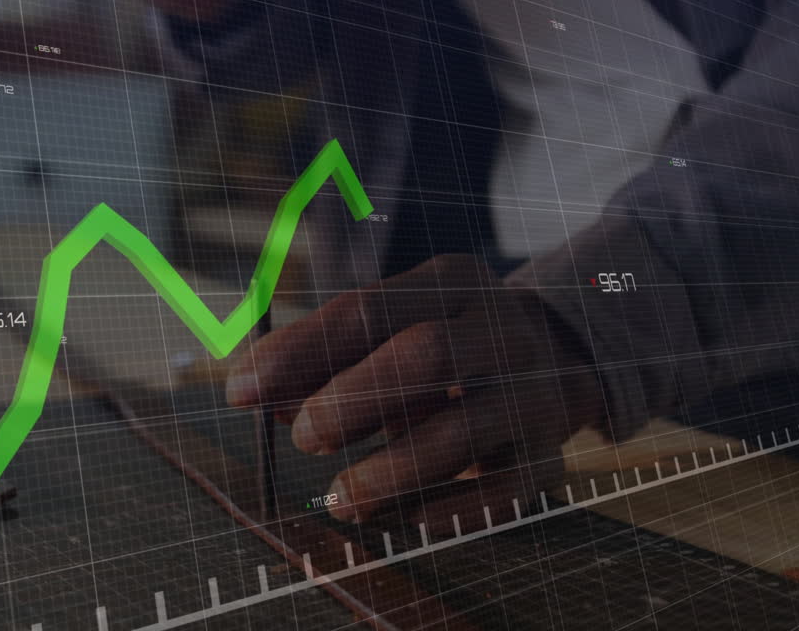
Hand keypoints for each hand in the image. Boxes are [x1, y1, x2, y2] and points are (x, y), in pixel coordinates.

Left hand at [226, 255, 604, 532]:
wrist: (559, 363)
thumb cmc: (445, 343)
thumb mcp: (393, 330)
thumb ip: (326, 357)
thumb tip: (259, 395)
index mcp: (454, 282)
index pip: (367, 309)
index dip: (297, 352)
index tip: (239, 391)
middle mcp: (502, 331)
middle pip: (426, 357)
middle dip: (351, 402)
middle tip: (303, 439)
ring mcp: (532, 395)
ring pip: (460, 434)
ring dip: (385, 473)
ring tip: (338, 497)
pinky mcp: (546, 459)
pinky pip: (492, 497)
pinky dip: (430, 512)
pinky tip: (386, 516)